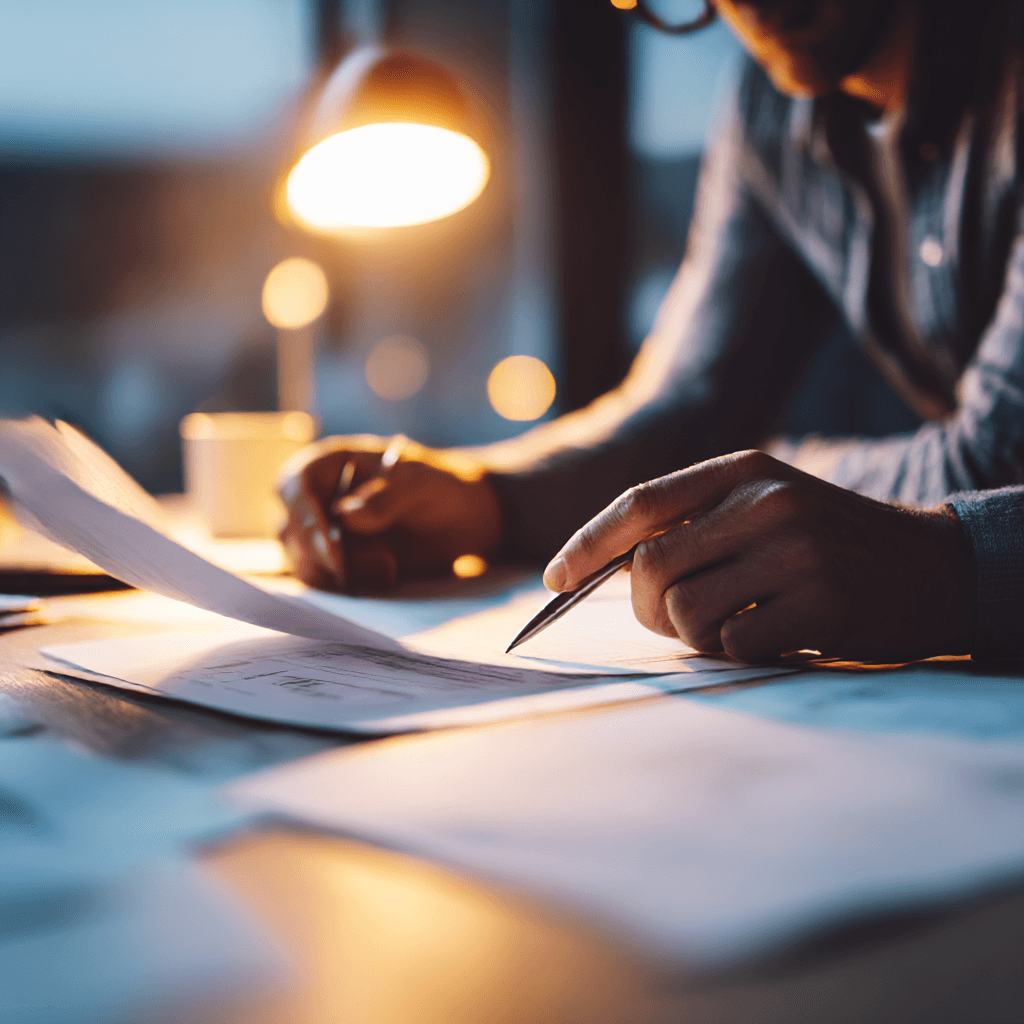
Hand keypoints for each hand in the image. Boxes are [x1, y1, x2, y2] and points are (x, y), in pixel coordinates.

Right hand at [277, 434, 502, 591]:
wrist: (464, 520)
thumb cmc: (441, 488)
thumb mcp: (423, 485)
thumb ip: (387, 497)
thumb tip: (345, 514)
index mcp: (331, 463)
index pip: (296, 486)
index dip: (306, 518)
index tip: (332, 550)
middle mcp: (317, 498)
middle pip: (290, 530)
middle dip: (324, 555)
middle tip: (368, 565)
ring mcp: (323, 534)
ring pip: (303, 562)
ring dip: (339, 574)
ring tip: (389, 565)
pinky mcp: (337, 564)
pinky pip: (324, 582)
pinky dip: (350, 586)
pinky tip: (388, 576)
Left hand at [543, 450, 974, 662]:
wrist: (934, 567)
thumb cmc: (829, 543)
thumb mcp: (766, 505)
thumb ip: (697, 523)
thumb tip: (608, 568)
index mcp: (743, 470)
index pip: (640, 503)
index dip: (587, 544)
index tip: (552, 579)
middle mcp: (765, 502)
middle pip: (650, 568)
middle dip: (648, 607)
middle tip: (676, 618)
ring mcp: (794, 551)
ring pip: (684, 613)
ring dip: (698, 634)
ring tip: (742, 621)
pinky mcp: (820, 604)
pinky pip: (733, 646)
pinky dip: (740, 653)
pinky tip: (777, 636)